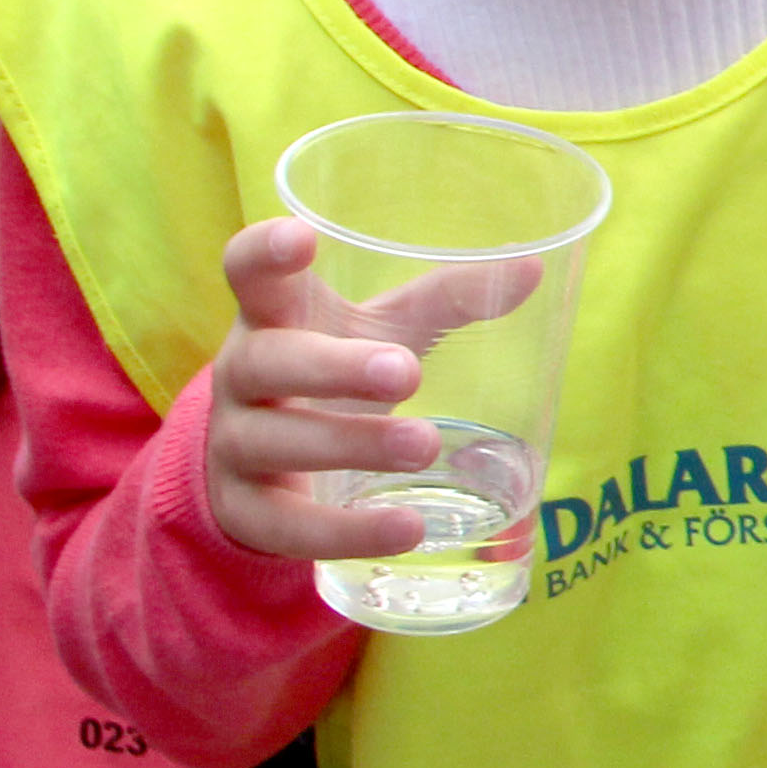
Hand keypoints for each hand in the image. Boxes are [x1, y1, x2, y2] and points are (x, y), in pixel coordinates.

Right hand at [198, 219, 530, 565]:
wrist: (266, 467)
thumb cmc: (332, 373)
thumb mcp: (385, 330)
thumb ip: (447, 300)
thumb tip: (531, 270)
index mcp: (271, 317)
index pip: (246, 271)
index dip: (265, 252)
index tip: (302, 236)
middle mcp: (241, 375)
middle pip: (267, 363)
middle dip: (335, 368)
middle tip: (406, 373)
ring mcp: (235, 444)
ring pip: (276, 442)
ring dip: (351, 445)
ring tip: (424, 445)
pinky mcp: (245, 511)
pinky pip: (287, 525)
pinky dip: (345, 531)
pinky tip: (405, 530)